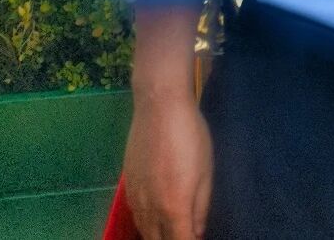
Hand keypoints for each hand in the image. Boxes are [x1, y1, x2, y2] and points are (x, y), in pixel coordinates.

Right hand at [123, 94, 213, 239]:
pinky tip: (155, 217)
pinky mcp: (127, 185)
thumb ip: (201, 207)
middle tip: (186, 232)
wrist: (159, 106)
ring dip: (158, 236)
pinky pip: (136, 216)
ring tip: (172, 230)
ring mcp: (135, 198)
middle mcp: (150, 210)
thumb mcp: (205, 171)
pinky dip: (146, 223)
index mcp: (174, 208)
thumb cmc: (190, 136)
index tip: (197, 239)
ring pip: (144, 231)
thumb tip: (198, 232)